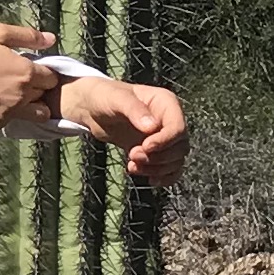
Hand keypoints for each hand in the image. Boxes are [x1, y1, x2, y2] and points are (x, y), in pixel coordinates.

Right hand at [0, 20, 61, 130]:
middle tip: (19, 78)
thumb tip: (51, 39)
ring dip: (30, 104)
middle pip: (44, 95)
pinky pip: (11, 119)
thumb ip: (28, 36)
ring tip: (13, 93)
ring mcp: (8, 112)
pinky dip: (8, 111)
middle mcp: (22, 96)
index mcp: (26, 73)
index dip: (44, 71)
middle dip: (37, 87)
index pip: (52, 77)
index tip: (31, 67)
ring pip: (34, 113)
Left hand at [58, 76, 191, 184]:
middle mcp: (170, 120)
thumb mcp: (117, 99)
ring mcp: (164, 137)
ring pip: (176, 161)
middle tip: (132, 155)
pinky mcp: (156, 151)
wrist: (93, 109)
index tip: (144, 147)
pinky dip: (162, 177)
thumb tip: (152, 128)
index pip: (178, 128)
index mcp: (166, 103)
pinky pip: (171, 169)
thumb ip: (134, 110)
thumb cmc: (105, 97)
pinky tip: (147, 178)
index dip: (164, 141)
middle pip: (180, 147)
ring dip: (157, 169)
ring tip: (133, 165)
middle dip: (158, 158)